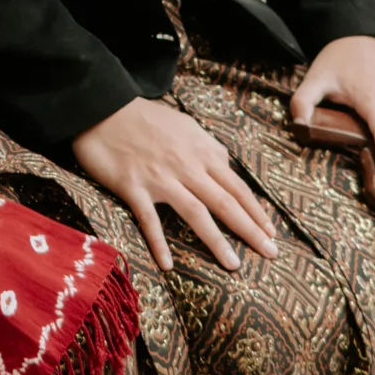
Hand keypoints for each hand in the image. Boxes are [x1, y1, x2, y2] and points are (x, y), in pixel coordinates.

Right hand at [73, 96, 279, 273]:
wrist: (102, 108)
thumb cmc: (144, 117)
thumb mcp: (184, 124)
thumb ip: (206, 145)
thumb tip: (225, 164)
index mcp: (200, 151)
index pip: (236, 186)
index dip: (256, 211)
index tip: (271, 232)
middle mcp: (186, 166)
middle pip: (225, 202)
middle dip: (250, 230)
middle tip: (270, 253)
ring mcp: (160, 177)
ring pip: (196, 214)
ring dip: (216, 241)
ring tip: (233, 265)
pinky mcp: (133, 186)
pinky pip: (149, 220)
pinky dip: (159, 243)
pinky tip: (168, 266)